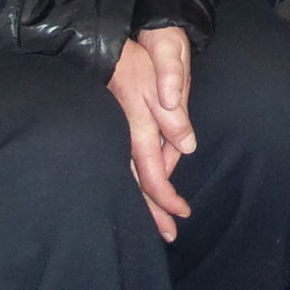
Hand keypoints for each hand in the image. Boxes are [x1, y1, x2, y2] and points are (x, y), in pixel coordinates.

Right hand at [108, 35, 194, 239]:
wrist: (102, 52)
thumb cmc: (134, 67)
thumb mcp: (159, 88)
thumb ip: (173, 119)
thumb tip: (187, 148)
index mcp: (139, 136)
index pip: (154, 179)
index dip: (167, 201)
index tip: (182, 216)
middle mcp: (126, 144)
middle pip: (140, 188)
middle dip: (154, 214)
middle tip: (169, 237)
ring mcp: (118, 140)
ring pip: (132, 181)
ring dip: (146, 203)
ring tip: (157, 224)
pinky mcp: (116, 133)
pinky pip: (127, 168)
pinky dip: (137, 185)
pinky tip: (142, 191)